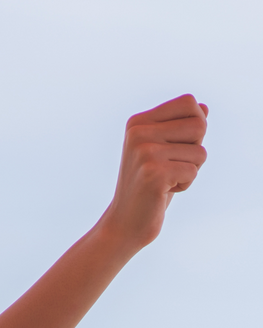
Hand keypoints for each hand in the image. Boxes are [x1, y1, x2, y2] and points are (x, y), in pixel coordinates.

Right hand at [99, 94, 207, 249]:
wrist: (124, 224)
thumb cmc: (148, 187)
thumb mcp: (164, 152)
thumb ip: (181, 128)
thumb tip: (203, 108)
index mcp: (138, 123)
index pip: (189, 103)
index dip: (194, 126)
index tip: (173, 148)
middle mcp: (138, 133)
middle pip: (199, 124)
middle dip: (194, 150)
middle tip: (169, 167)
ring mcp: (144, 152)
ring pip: (200, 151)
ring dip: (190, 170)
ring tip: (165, 181)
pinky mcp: (153, 173)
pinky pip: (193, 171)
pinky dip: (184, 185)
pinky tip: (162, 192)